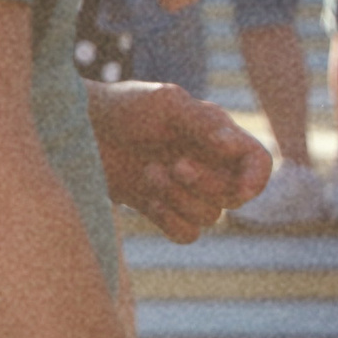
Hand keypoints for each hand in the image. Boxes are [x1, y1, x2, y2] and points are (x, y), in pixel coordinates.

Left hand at [87, 80, 271, 241]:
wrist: (80, 126)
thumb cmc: (122, 105)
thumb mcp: (162, 103)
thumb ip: (201, 121)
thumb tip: (233, 146)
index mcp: (215, 136)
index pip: (257, 162)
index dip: (257, 179)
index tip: (241, 188)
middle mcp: (205, 164)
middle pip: (235, 195)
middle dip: (208, 185)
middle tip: (176, 164)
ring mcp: (183, 189)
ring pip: (210, 216)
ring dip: (181, 198)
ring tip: (148, 171)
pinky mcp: (160, 208)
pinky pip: (186, 234)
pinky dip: (171, 220)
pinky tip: (148, 199)